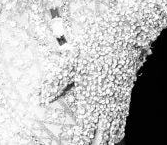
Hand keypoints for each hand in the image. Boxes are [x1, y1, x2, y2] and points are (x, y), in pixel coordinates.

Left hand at [39, 10, 143, 144]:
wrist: (124, 32)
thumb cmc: (95, 44)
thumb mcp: (72, 59)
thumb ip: (56, 81)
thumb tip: (40, 97)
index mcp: (91, 98)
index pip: (85, 132)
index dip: (79, 143)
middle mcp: (106, 104)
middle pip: (102, 139)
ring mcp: (118, 101)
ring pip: (114, 133)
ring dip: (105, 141)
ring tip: (96, 143)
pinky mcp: (125, 95)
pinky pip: (122, 122)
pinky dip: (116, 133)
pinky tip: (112, 135)